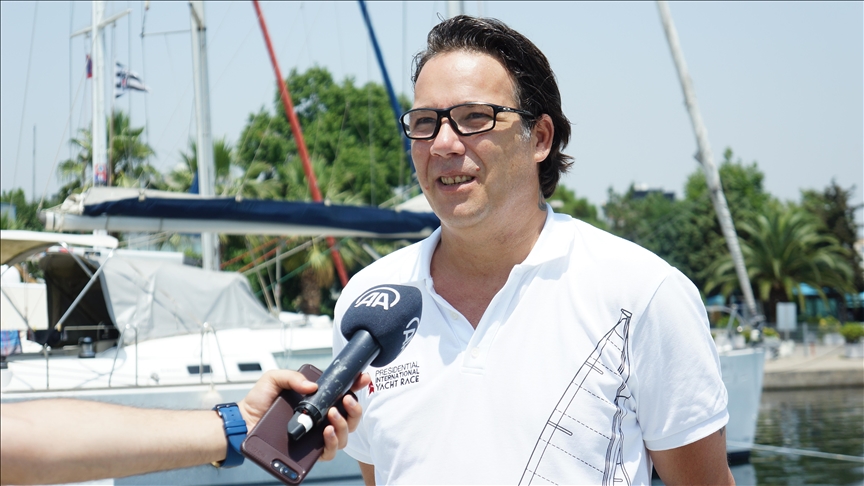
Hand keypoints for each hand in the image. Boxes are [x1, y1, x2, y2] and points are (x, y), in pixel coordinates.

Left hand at [237, 370, 370, 460]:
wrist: (244, 422)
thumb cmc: (260, 402)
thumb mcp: (275, 379)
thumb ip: (293, 377)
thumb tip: (313, 387)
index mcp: (318, 400)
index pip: (343, 393)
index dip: (356, 386)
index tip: (362, 379)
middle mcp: (322, 418)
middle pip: (351, 416)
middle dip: (355, 408)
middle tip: (345, 400)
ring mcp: (318, 436)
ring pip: (345, 435)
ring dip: (344, 424)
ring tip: (333, 415)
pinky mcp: (310, 452)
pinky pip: (330, 452)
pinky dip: (332, 442)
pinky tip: (326, 432)